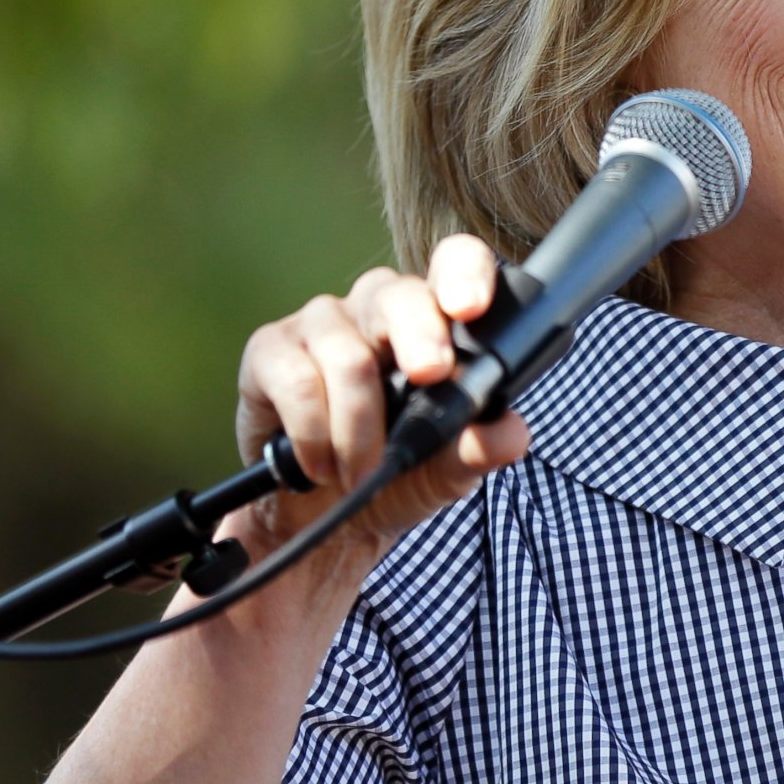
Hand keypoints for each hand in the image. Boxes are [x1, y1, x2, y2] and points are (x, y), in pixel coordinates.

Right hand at [223, 234, 530, 575]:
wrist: (328, 519)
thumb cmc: (397, 473)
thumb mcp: (447, 471)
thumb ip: (480, 448)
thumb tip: (512, 432)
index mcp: (433, 319)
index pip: (454, 264)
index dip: (464, 273)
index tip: (470, 308)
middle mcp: (378, 308)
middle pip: (397, 295)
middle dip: (420, 336)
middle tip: (431, 376)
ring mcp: (322, 324)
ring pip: (348, 355)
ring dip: (358, 429)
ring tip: (360, 471)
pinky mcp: (270, 350)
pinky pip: (295, 379)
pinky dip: (314, 434)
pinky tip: (319, 465)